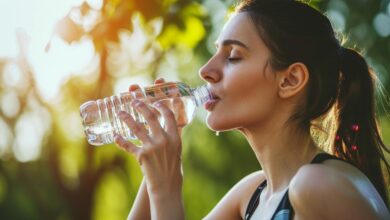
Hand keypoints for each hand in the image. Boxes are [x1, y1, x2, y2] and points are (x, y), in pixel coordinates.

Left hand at [114, 79, 182, 196]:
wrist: (167, 186)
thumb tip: (169, 125)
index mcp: (175, 138)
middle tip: (134, 101)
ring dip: (127, 119)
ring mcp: (152, 148)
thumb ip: (172, 137)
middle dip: (141, 107)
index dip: (162, 106)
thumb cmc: (173, 168)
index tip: (155, 101)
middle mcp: (164, 140)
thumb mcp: (177, 150)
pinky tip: (115, 135)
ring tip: (120, 112)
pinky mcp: (142, 156)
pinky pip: (128, 145)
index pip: (169, 116)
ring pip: (137, 128)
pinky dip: (120, 140)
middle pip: (151, 118)